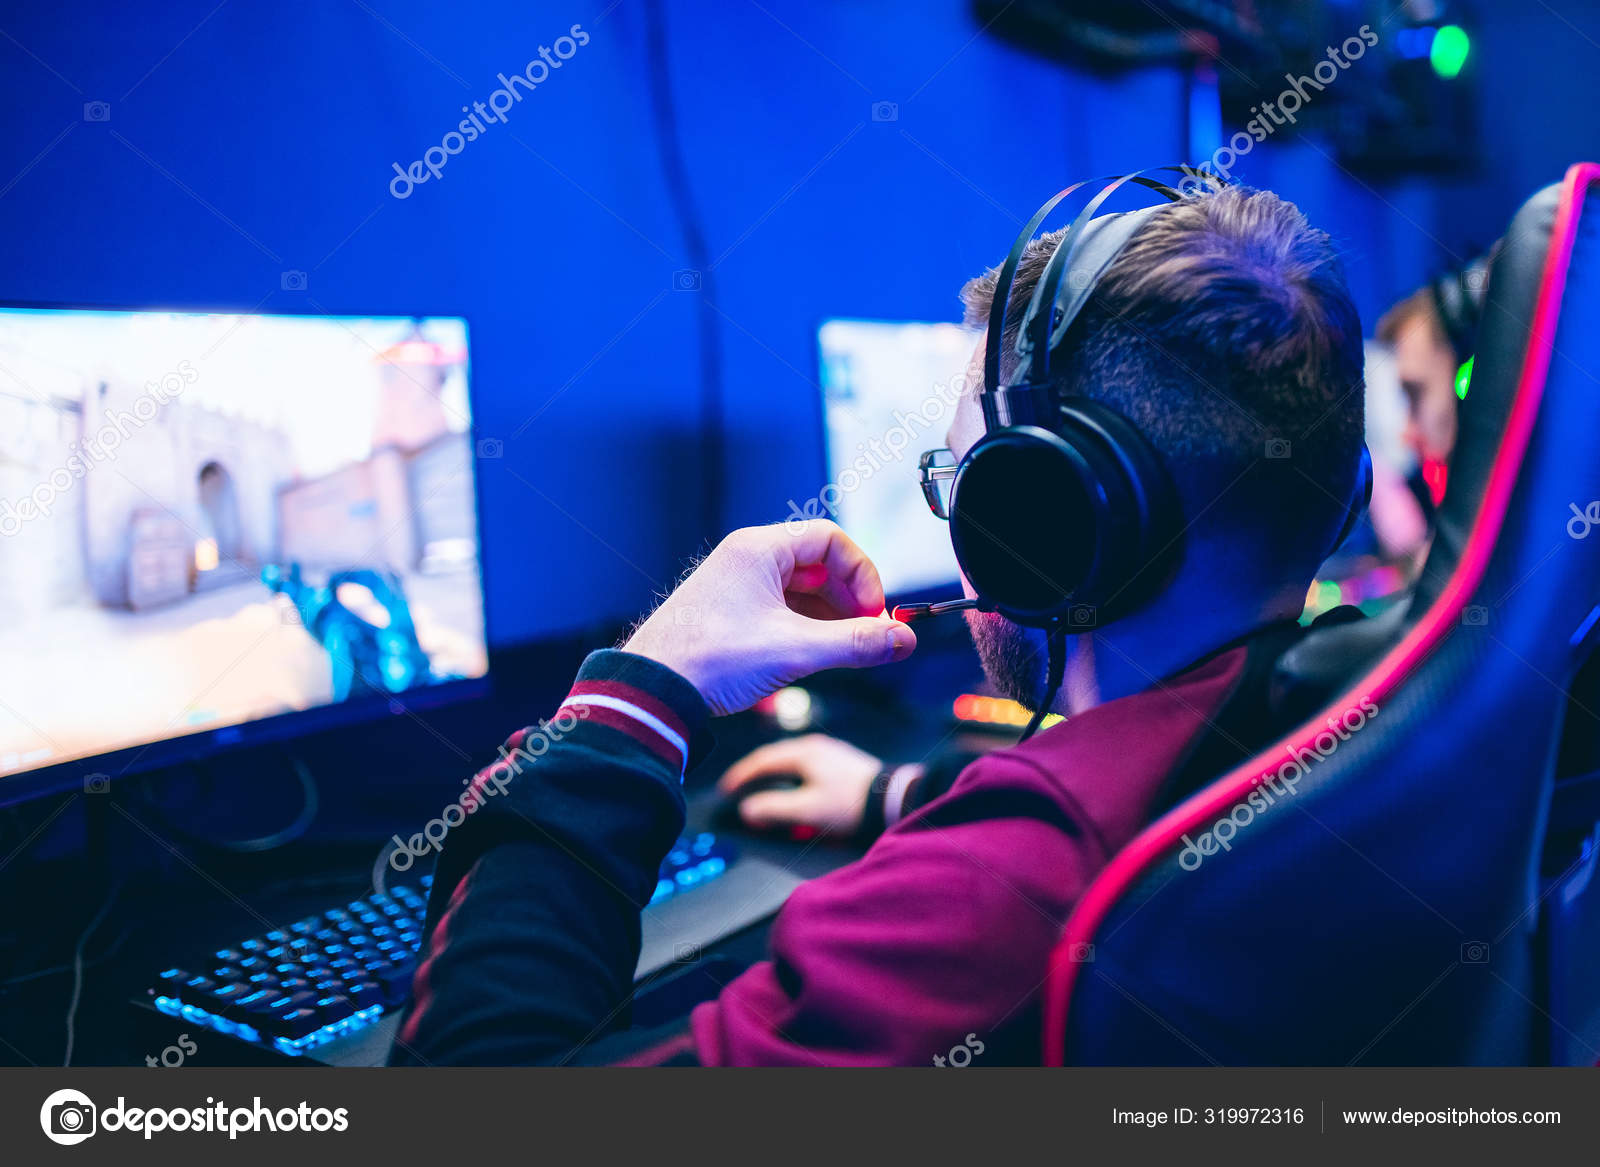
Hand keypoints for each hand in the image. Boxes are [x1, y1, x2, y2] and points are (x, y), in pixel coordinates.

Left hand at [623, 520, 915, 715]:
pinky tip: (815, 654)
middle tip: (866, 633)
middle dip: (849, 598)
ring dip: (829, 616)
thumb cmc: (709, 659)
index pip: (830, 539)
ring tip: (844, 649)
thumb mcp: (795, 650)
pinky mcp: (731, 614)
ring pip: (801, 590)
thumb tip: (902, 640)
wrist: (654, 690)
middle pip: (818, 564)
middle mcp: (747, 560)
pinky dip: (805, 627)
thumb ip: (855, 644)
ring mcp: (737, 587)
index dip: (861, 573)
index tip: (873, 611)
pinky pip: (781, 609)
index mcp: (759, 550)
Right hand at [718, 734, 914, 834]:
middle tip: (738, 787)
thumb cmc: (851, 803)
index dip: (740, 775)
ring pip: (790, 758)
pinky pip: (804, 762)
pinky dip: (790, 773)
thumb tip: (747, 810)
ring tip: (761, 786)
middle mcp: (814, 745)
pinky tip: (791, 784)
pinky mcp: (840, 759)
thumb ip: (774, 809)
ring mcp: (829, 750)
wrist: (892, 798)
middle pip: (774, 755)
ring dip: (772, 772)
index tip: (726, 789)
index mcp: (803, 752)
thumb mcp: (807, 810)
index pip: (761, 760)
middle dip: (754, 772)